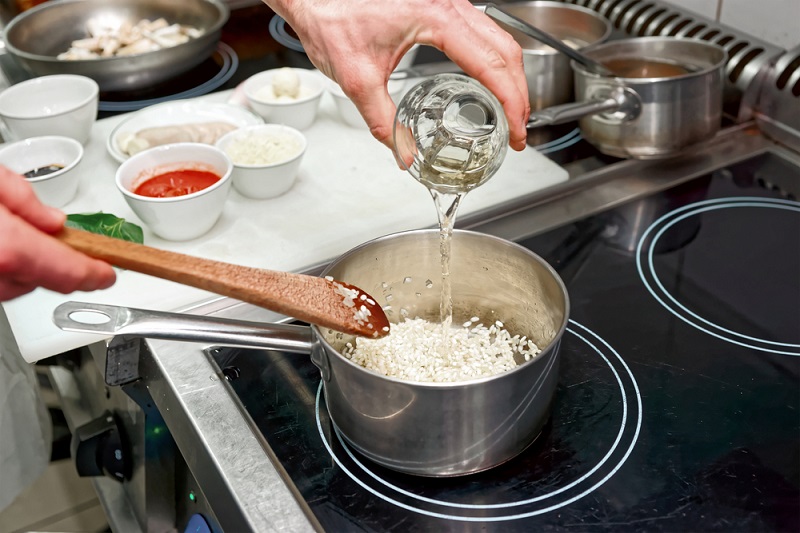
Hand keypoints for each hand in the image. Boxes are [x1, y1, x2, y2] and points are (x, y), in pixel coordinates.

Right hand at [0, 167, 115, 300]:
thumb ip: (23, 199)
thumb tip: (53, 220)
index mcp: (8, 247)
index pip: (69, 272)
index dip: (94, 275)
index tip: (108, 274)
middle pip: (42, 279)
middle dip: (51, 259)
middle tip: (45, 233)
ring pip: (17, 284)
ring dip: (23, 263)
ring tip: (6, 230)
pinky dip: (2, 266)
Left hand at [267, 0, 529, 151]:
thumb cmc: (332, 16)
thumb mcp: (356, 78)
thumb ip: (383, 120)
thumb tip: (404, 154)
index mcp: (437, 17)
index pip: (491, 64)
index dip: (512, 103)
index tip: (517, 132)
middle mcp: (449, 4)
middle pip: (506, 49)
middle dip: (520, 93)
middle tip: (519, 130)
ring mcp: (448, 2)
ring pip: (498, 37)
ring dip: (510, 76)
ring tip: (510, 113)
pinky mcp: (439, 5)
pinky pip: (481, 31)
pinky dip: (493, 60)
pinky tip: (487, 83)